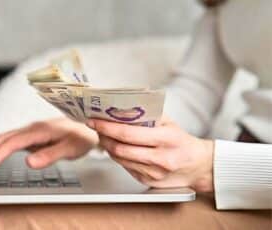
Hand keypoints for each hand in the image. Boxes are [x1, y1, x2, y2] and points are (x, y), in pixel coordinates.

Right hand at [0, 118, 97, 171]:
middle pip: (3, 139)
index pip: (12, 143)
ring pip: (4, 139)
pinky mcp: (31, 135)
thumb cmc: (81, 137)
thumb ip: (50, 154)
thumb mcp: (70, 148)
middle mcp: (32, 128)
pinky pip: (10, 141)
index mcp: (39, 130)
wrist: (88, 126)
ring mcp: (30, 131)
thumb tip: (28, 162)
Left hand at [87, 117, 213, 191]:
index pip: (128, 134)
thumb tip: (121, 110)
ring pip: (120, 159)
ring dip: (107, 146)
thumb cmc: (183, 142)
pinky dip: (117, 156)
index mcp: (166, 140)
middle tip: (96, 127)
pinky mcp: (148, 181)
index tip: (94, 121)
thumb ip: (148, 116)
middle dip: (103, 136)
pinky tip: (115, 147)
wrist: (199, 167)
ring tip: (104, 135)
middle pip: (120, 148)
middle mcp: (160, 159)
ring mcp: (153, 173)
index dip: (107, 127)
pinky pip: (125, 167)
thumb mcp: (170, 124)